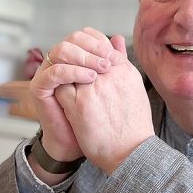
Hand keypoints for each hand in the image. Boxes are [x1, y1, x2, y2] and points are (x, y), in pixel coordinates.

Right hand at [28, 28, 121, 161]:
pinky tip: (90, 78)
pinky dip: (73, 72)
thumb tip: (119, 39)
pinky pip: (54, 72)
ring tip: (101, 69)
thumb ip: (110, 62)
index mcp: (71, 59)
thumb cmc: (93, 117)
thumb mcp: (106, 84)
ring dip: (84, 57)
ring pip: (61, 50)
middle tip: (109, 61)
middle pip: (72, 39)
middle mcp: (57, 62)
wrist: (76, 143)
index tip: (114, 54)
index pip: (83, 36)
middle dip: (93, 47)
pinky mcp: (38, 88)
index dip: (99, 41)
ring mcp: (45, 74)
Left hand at [55, 35, 153, 173]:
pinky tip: (62, 99)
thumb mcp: (133, 87)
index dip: (88, 48)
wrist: (130, 153)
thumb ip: (122, 61)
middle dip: (73, 58)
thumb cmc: (133, 123)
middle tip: (69, 68)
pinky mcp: (79, 105)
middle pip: (82, 53)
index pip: (100, 44)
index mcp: (124, 70)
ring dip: (65, 73)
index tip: (84, 58)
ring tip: (66, 84)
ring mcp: (93, 89)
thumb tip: (117, 38)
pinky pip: (61, 87)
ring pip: (68, 68)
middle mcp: (109, 76)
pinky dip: (59, 89)